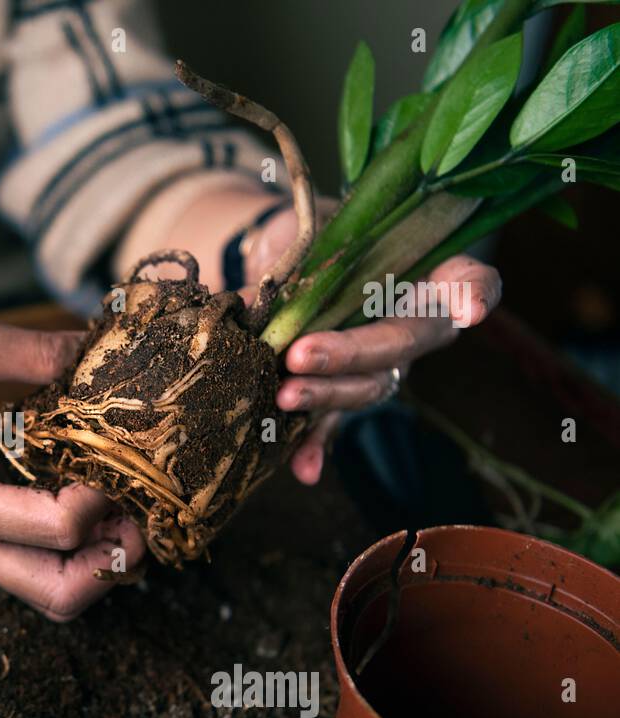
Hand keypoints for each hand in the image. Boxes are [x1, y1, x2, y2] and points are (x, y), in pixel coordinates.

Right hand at [0, 310, 146, 620]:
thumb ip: (32, 350)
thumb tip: (103, 351)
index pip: (56, 529)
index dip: (104, 496)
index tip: (116, 449)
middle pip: (59, 595)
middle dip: (115, 561)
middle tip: (146, 511)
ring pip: (49, 593)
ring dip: (98, 561)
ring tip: (126, 507)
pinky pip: (33, 566)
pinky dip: (74, 548)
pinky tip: (94, 499)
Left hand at [247, 204, 501, 484]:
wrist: (287, 262)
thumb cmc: (316, 239)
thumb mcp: (314, 235)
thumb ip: (303, 263)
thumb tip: (254, 301)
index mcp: (423, 274)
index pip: (470, 280)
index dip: (475, 294)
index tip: (469, 307)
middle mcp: (413, 323)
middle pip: (399, 343)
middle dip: (352, 353)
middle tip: (302, 354)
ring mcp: (384, 363)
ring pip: (369, 385)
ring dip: (328, 396)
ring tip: (285, 396)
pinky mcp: (345, 390)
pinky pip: (336, 422)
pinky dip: (316, 445)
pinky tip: (304, 470)